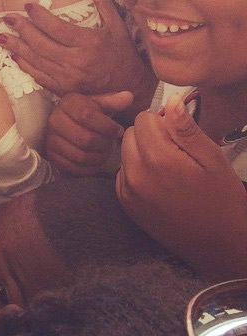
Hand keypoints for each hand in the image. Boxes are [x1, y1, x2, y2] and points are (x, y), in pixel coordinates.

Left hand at [0, 0, 155, 103]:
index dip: (39, 16)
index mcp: (88, 43)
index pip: (56, 28)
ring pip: (36, 60)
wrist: (128, 86)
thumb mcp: (117, 26)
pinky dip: (25, 65)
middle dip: (22, 29)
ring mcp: (68, 77)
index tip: (28, 6)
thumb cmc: (122, 53)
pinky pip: (39, 76)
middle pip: (41, 43)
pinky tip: (14, 56)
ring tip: (2, 36)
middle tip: (8, 18)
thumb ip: (104, 3)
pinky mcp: (63, 89)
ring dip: (17, 47)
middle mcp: (76, 61)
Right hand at [46, 91, 130, 174]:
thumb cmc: (87, 112)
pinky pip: (74, 168)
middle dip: (104, 144)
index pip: (87, 116)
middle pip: (85, 139)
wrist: (68, 122)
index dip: (107, 126)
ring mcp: (50, 139)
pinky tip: (97, 160)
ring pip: (81, 155)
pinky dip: (90, 168)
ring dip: (99, 157)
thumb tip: (128, 97)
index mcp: (67, 103)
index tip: (119, 130)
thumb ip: (113, 101)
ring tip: (106, 151)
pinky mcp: (51, 156)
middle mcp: (54, 120)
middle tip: (112, 143)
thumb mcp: (100, 103)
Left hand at [116, 95, 246, 279]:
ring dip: (141, 154)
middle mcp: (136, 174)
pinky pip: (122, 173)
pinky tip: (159, 185)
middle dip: (150, 137)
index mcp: (158, 159)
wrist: (221, 246)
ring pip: (125, 152)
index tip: (180, 139)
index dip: (163, 123)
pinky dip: (136, 172)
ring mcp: (128, 191)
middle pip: (130, 133)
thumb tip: (171, 99)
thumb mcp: (212, 159)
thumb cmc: (222, 200)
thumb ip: (186, 128)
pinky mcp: (125, 204)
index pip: (143, 118)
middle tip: (176, 155)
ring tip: (169, 171)